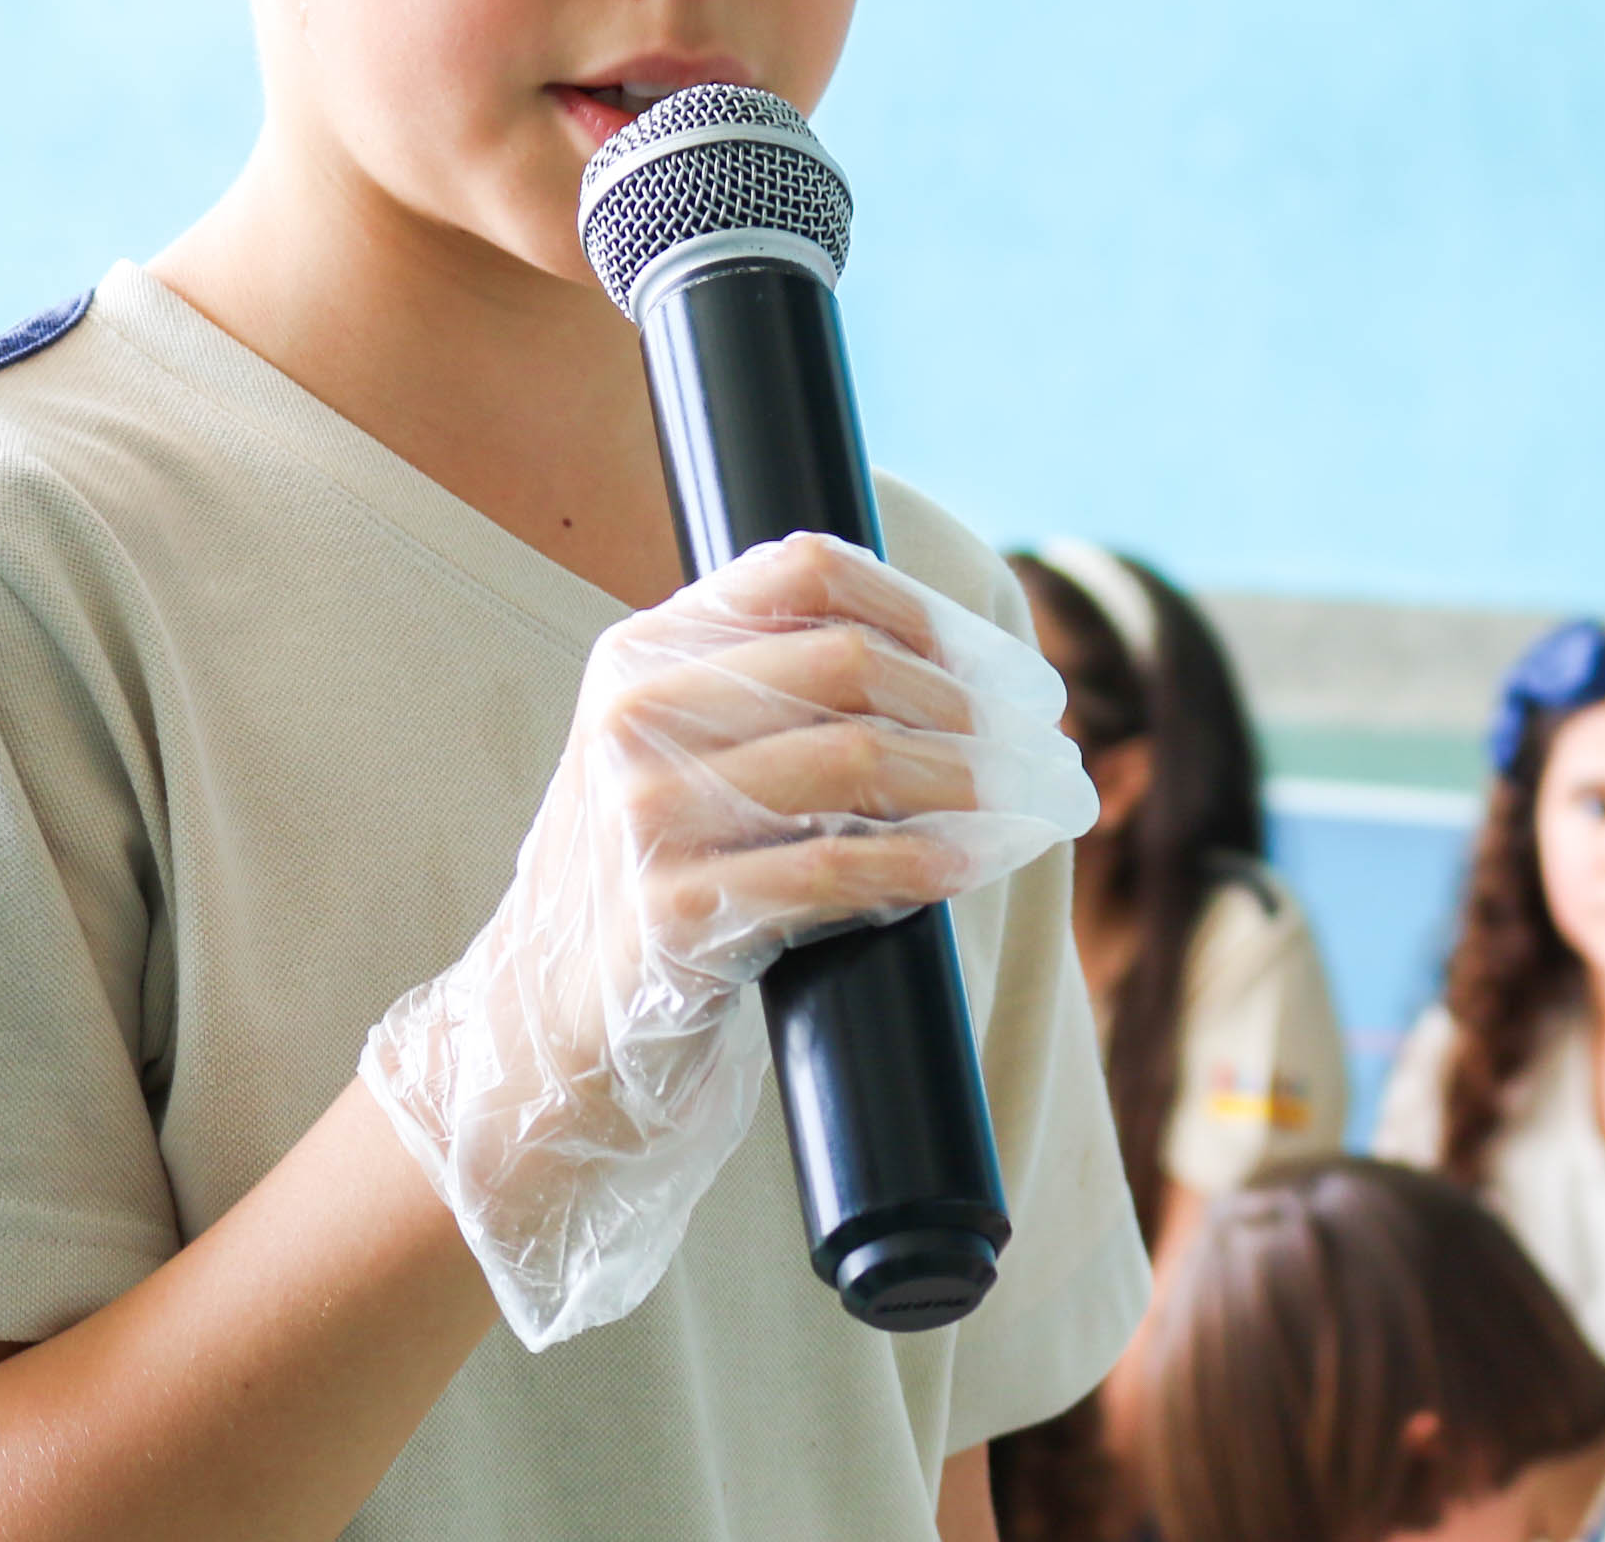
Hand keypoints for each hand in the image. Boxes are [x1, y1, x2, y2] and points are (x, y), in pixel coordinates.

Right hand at [362, 533, 1093, 1347]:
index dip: (927, 608)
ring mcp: (646, 813)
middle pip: (850, 661)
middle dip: (975, 703)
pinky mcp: (673, 913)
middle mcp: (635, 714)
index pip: (806, 572)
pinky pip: (835, 870)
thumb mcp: (685, 760)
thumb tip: (964, 664)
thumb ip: (774, 695)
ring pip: (857, 759)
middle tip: (1052, 747)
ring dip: (975, 781)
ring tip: (1042, 803)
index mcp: (644, 651)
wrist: (551, 1032)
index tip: (1011, 670)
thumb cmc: (655, 885)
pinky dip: (929, 862)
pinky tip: (980, 863)